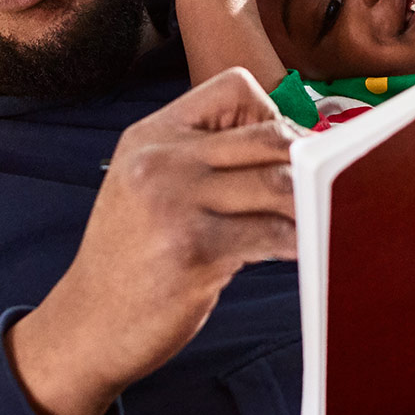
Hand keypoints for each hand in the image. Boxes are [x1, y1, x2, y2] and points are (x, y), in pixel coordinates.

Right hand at [5, 69, 301, 414]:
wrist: (88, 325)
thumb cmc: (132, 261)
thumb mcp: (150, 188)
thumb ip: (206, 162)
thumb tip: (296, 152)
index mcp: (151, 136)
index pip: (235, 89)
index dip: (275, 117)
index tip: (288, 155)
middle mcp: (159, 160)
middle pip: (269, 135)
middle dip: (310, 161)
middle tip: (327, 188)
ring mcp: (175, 203)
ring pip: (279, 182)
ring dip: (314, 203)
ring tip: (326, 219)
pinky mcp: (195, 250)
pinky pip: (273, 233)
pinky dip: (301, 241)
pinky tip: (307, 250)